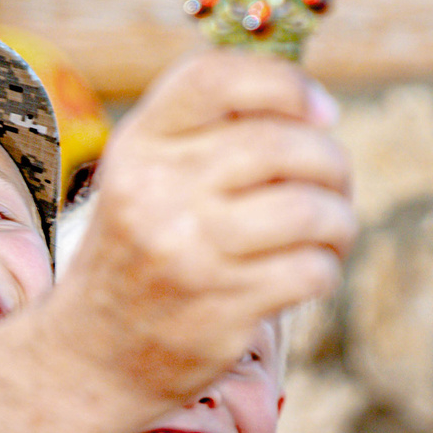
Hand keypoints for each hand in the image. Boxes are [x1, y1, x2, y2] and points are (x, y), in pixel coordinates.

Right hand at [52, 49, 352, 415]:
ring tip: (328, 233)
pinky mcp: (221, 309)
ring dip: (339, 222)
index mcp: (139, 146)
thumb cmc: (143, 250)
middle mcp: (158, 192)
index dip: (286, 84)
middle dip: (332, 164)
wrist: (93, 354)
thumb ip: (210, 133)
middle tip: (334, 186)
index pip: (217, 78)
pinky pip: (311, 270)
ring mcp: (190, 254)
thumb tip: (318, 111)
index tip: (320, 113)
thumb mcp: (146, 177)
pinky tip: (305, 274)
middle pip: (283, 145)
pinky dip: (324, 270)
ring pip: (311, 211)